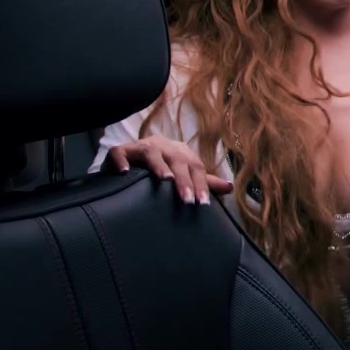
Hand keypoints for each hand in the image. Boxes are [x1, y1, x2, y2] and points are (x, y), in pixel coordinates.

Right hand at [103, 135, 233, 204]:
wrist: (128, 163)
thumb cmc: (159, 170)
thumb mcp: (183, 175)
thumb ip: (204, 182)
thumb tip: (230, 187)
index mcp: (179, 152)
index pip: (195, 166)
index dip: (201, 184)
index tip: (203, 203)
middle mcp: (162, 145)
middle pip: (177, 160)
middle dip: (184, 180)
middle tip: (188, 199)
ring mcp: (140, 146)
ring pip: (151, 152)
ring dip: (159, 165)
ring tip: (165, 180)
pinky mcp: (119, 151)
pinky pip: (119, 153)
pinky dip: (122, 161)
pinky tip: (125, 172)